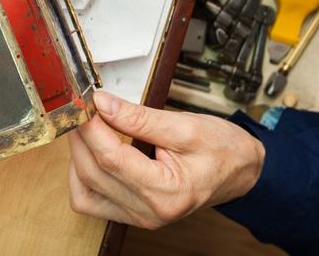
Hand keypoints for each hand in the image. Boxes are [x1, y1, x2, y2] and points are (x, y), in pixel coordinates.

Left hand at [68, 91, 264, 228]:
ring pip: (84, 191)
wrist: (242, 171)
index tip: (85, 102)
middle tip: (82, 108)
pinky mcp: (132, 214)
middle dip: (81, 136)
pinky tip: (91, 151)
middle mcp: (149, 212)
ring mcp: (139, 217)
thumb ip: (140, 117)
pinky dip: (82, 175)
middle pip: (93, 173)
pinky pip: (91, 201)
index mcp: (167, 192)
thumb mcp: (185, 126)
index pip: (112, 158)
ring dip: (77, 157)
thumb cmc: (223, 150)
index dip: (91, 126)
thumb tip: (103, 104)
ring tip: (87, 127)